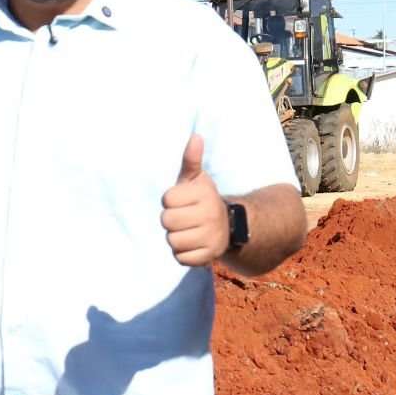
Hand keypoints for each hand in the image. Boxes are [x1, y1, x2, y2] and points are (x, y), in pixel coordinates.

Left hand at [161, 134, 228, 265]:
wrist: (228, 225)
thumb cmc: (202, 199)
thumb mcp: (197, 178)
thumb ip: (191, 159)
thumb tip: (195, 136)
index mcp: (204, 194)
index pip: (167, 200)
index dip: (170, 201)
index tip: (182, 200)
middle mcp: (210, 215)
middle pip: (166, 221)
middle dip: (171, 220)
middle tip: (183, 217)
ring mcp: (211, 237)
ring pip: (172, 241)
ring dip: (176, 237)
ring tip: (187, 230)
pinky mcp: (209, 256)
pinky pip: (181, 258)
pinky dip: (183, 253)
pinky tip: (192, 244)